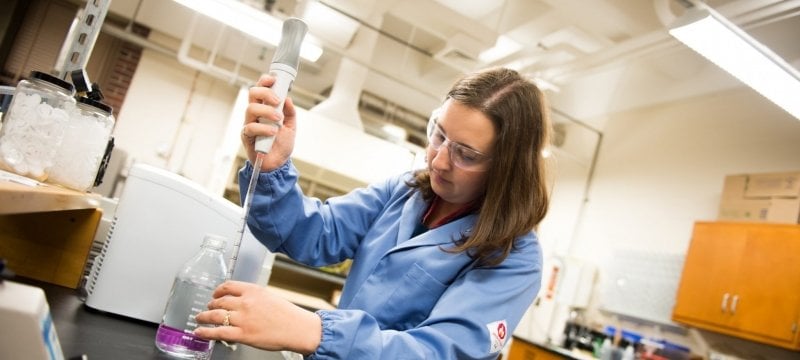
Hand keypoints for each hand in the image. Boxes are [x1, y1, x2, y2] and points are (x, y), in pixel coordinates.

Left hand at [194, 281, 320, 354]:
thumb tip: (241, 301)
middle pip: (220, 301)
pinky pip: (218, 332)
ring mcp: (243, 318)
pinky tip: (200, 332)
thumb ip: (254, 297)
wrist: (298, 328)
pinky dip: (205, 332)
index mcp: (253, 291)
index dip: (218, 290)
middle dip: (210, 305)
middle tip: (207, 307)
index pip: (228, 286)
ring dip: (204, 316)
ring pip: (215, 315)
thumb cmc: (288, 315)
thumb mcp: (270, 297)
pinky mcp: (242, 334)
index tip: (214, 294)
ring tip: (200, 318)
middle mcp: (246, 302)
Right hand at [241, 74, 297, 171]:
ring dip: (266, 111)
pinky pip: (250, 127)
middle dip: (265, 93)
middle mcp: (255, 113)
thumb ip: (290, 112)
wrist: (278, 164)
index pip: (261, 89)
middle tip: (277, 101)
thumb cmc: (281, 144)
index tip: (274, 79)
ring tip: (278, 120)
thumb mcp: (291, 126)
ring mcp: (249, 123)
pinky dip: (263, 128)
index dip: (265, 81)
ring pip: (251, 109)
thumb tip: (288, 98)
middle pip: (253, 93)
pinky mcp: (246, 136)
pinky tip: (273, 132)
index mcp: (265, 107)